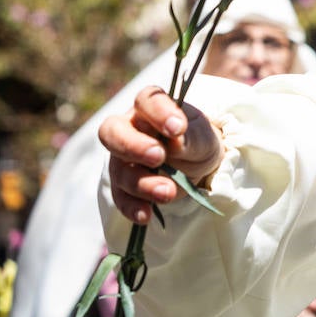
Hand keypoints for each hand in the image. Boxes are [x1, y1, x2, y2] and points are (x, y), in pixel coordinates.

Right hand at [98, 86, 224, 223]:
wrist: (199, 162)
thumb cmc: (197, 139)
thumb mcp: (202, 135)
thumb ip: (190, 137)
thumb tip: (175, 141)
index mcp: (150, 107)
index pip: (147, 101)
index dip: (159, 112)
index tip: (178, 128)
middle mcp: (129, 129)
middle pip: (113, 133)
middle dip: (133, 146)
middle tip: (158, 156)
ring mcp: (123, 159)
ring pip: (120, 170)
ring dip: (143, 183)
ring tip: (168, 192)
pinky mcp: (125, 186)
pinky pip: (122, 197)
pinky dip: (133, 208)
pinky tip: (146, 215)